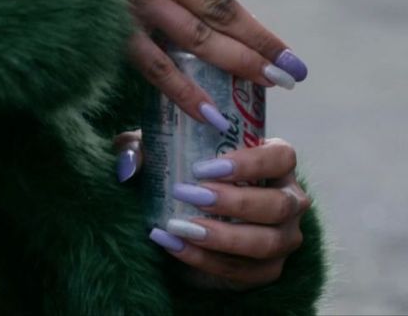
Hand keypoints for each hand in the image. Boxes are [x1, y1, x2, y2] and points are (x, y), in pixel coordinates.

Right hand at [106, 0, 307, 125]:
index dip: (242, 8)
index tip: (268, 40)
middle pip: (219, 11)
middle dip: (261, 45)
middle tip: (294, 71)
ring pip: (196, 39)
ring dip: (238, 65)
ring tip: (271, 85)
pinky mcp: (107, 29)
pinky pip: (154, 66)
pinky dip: (184, 90)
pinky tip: (209, 112)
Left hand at [148, 138, 311, 288]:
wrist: (187, 218)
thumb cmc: (184, 172)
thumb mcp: (161, 151)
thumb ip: (140, 147)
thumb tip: (128, 164)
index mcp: (275, 163)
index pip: (281, 156)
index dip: (250, 162)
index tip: (206, 167)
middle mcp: (289, 199)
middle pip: (277, 204)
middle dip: (233, 201)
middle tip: (189, 194)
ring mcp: (284, 237)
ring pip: (266, 242)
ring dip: (222, 236)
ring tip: (181, 227)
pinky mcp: (268, 269)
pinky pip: (245, 271)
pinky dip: (207, 260)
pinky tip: (175, 247)